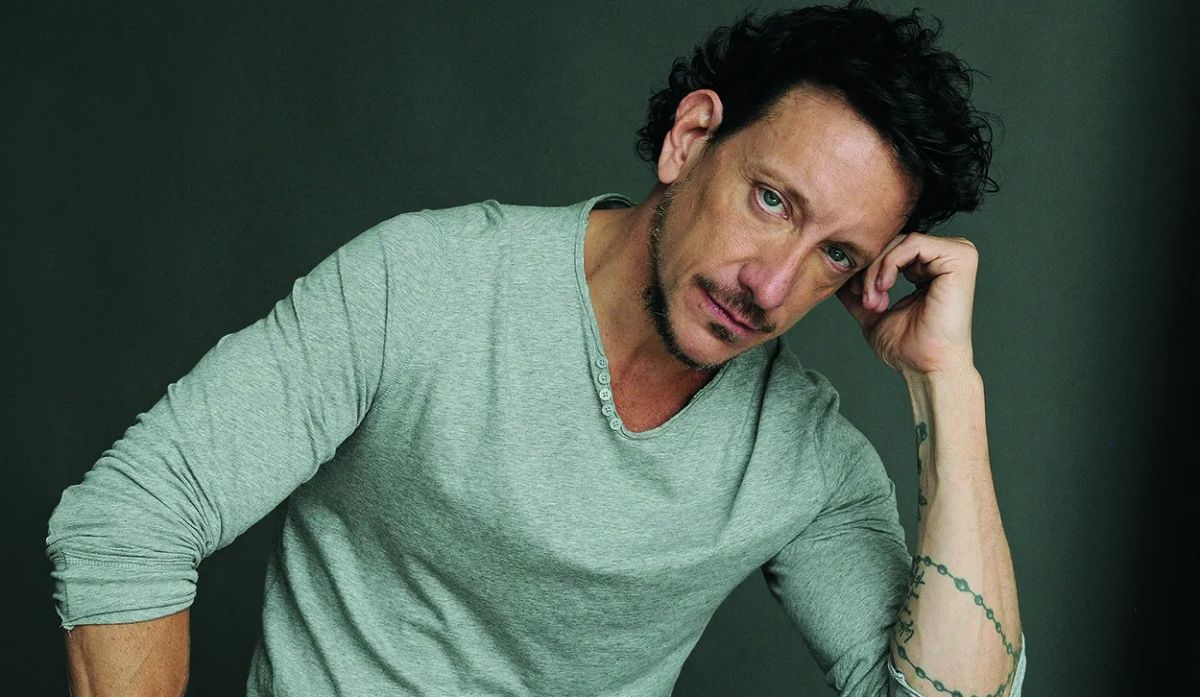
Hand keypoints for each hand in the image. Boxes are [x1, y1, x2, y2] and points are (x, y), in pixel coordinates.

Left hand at [834, 232, 978, 376]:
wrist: (927, 366)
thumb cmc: (908, 346)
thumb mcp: (873, 312)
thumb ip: (859, 292)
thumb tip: (838, 277)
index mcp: (931, 267)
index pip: (891, 248)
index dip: (867, 266)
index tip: (855, 294)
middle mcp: (946, 257)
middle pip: (894, 241)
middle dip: (869, 269)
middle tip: (865, 299)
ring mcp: (958, 255)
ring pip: (900, 241)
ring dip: (876, 270)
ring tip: (874, 300)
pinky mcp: (960, 258)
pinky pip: (913, 243)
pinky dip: (890, 264)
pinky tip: (885, 287)